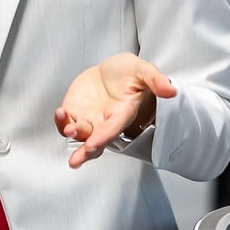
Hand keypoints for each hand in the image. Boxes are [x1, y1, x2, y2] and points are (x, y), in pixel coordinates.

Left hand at [54, 53, 176, 169]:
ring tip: (66, 128)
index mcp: (124, 113)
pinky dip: (60, 122)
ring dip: (72, 135)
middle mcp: (106, 121)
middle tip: (77, 159)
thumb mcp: (143, 70)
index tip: (93, 145)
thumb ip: (155, 79)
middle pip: (96, 142)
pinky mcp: (76, 112)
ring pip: (80, 136)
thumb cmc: (130, 74)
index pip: (114, 128)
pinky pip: (66, 123)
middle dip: (86, 152)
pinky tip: (59, 114)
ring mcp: (90, 119)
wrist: (113, 71)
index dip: (104, 137)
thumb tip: (171, 90)